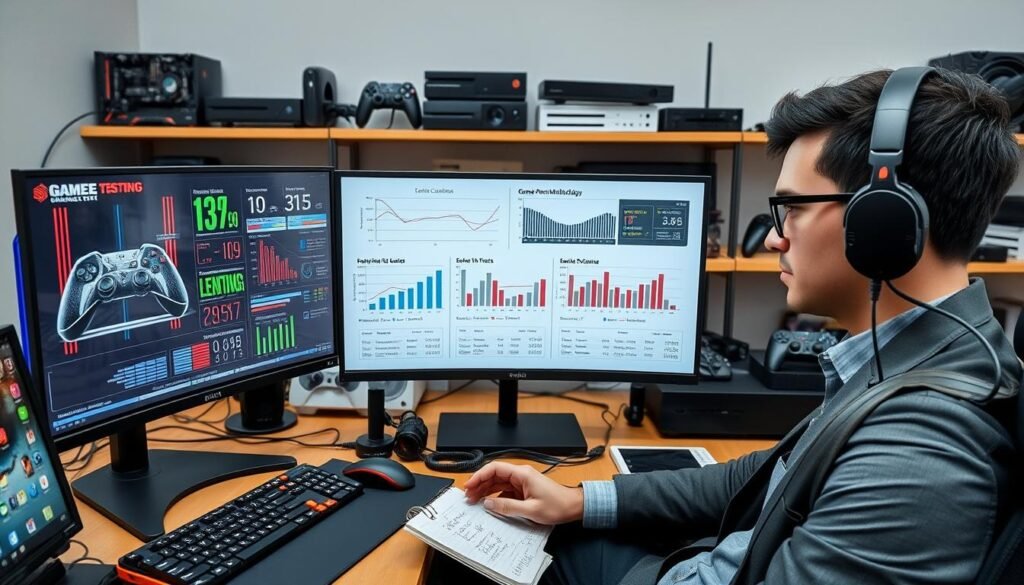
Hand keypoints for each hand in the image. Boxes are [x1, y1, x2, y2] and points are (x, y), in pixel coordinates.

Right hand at [463, 462, 583, 524]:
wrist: (574, 507)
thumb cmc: (558, 505)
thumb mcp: (531, 509)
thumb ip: (507, 506)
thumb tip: (488, 504)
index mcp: (522, 474)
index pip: (495, 468)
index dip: (479, 476)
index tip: (469, 485)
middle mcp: (521, 475)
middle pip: (494, 475)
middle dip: (480, 484)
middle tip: (468, 496)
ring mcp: (522, 482)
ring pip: (498, 483)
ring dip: (486, 490)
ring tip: (474, 500)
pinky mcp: (524, 490)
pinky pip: (505, 490)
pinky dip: (495, 496)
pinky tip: (490, 504)